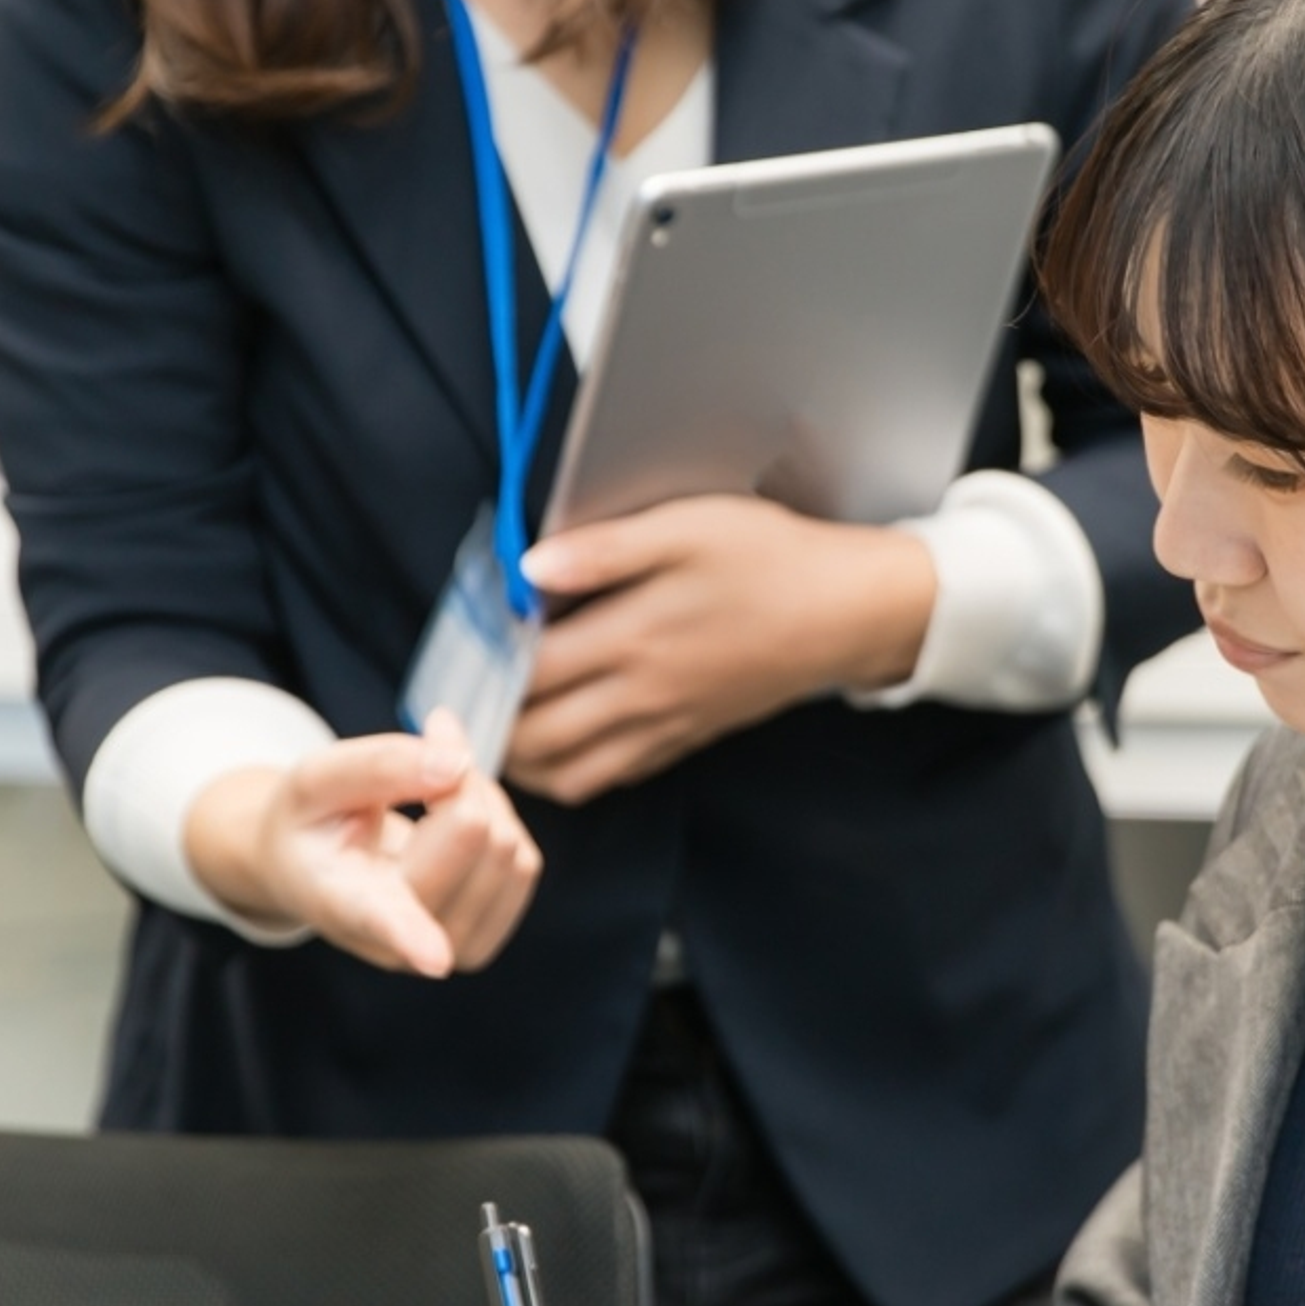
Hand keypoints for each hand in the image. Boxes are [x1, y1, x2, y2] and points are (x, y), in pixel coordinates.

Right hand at [182, 710, 541, 977]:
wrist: (312, 871)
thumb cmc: (310, 823)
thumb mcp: (315, 778)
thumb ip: (377, 765)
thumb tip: (456, 765)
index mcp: (340, 899)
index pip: (378, 918)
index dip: (409, 936)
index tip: (433, 959)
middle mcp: (394, 943)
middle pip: (472, 833)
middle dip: (457, 777)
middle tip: (419, 754)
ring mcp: (442, 951)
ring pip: (507, 846)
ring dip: (481, 798)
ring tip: (429, 795)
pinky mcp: (481, 943)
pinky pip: (524, 863)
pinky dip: (499, 822)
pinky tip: (452, 823)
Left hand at [503, 496, 936, 803]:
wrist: (849, 613)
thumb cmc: (770, 559)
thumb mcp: (686, 529)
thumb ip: (602, 552)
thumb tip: (527, 570)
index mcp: (632, 639)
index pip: (526, 674)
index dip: (480, 668)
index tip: (455, 650)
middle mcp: (640, 697)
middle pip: (534, 740)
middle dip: (487, 726)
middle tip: (462, 695)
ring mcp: (663, 727)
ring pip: (568, 773)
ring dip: (522, 758)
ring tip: (499, 721)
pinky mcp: (685, 740)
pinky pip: (611, 776)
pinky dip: (571, 769)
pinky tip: (558, 737)